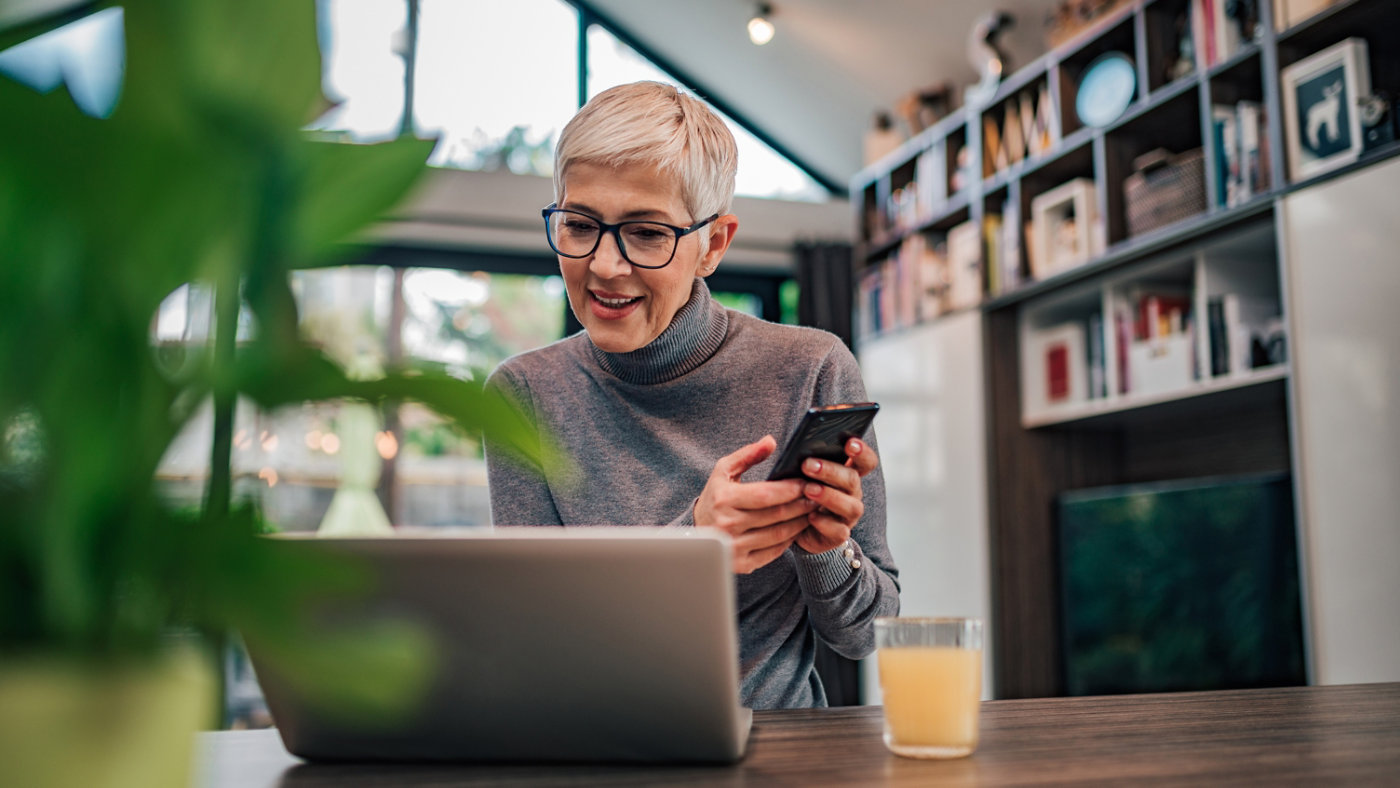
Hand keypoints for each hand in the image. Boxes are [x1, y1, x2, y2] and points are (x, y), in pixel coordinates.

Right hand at [695, 435, 820, 573]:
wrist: (696, 532)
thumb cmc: (715, 497)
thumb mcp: (724, 471)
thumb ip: (748, 454)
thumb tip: (770, 441)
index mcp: (724, 500)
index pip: (766, 495)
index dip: (791, 489)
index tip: (807, 482)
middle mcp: (728, 526)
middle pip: (777, 515)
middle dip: (802, 504)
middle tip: (817, 496)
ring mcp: (735, 547)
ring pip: (779, 535)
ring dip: (800, 522)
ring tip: (812, 510)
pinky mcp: (742, 564)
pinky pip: (775, 551)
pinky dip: (790, 539)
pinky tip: (798, 527)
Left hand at [794, 438, 879, 554]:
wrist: (797, 527)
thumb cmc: (801, 492)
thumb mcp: (802, 474)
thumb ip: (805, 460)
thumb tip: (791, 446)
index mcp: (848, 474)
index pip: (866, 461)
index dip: (861, 451)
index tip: (849, 443)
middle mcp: (852, 494)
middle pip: (853, 479)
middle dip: (831, 471)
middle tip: (808, 465)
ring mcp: (848, 515)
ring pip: (850, 506)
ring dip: (829, 496)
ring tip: (808, 490)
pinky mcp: (838, 535)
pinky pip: (838, 531)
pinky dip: (824, 523)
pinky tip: (810, 517)